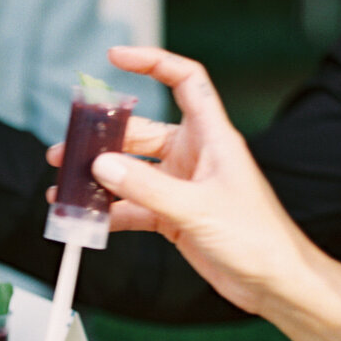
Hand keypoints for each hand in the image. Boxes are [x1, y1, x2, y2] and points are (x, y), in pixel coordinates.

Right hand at [84, 45, 314, 315]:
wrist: (274, 283)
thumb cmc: (258, 238)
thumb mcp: (197, 208)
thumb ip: (146, 187)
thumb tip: (103, 166)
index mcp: (211, 137)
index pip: (184, 81)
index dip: (152, 62)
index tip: (115, 57)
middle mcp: (194, 156)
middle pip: (140, 132)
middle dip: (102, 139)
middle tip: (66, 151)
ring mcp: (182, 186)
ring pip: (131, 171)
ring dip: (99, 179)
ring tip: (66, 187)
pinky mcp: (174, 216)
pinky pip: (133, 206)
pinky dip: (110, 212)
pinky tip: (87, 219)